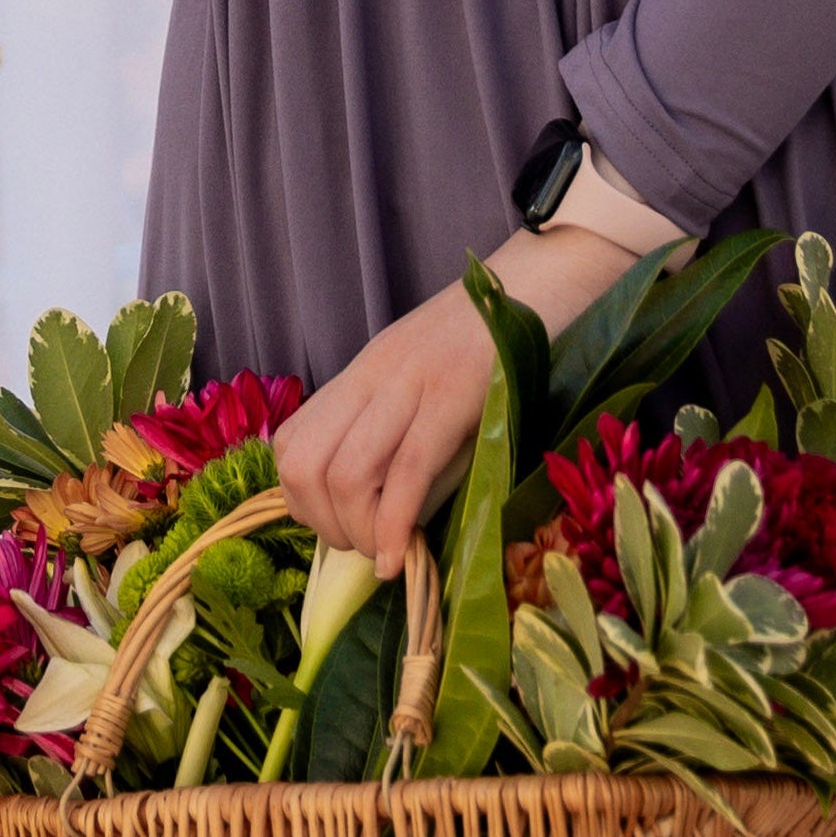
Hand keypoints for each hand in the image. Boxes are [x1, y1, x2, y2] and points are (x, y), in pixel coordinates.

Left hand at [272, 226, 635, 579]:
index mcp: (364, 373)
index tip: (340, 527)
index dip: (301, 502)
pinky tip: (401, 558)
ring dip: (357, 532)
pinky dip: (394, 527)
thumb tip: (379, 520)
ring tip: (385, 550)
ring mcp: (413, 381)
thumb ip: (397, 436)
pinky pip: (409, 470)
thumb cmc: (493, 342)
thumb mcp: (427, 384)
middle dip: (323, 525)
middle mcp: (375, 374)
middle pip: (304, 464)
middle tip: (362, 545)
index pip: (291, 443)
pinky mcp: (457, 392)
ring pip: (346, 473)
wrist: (544, 278)